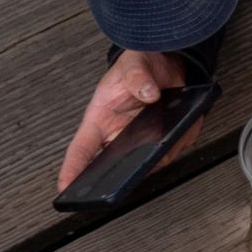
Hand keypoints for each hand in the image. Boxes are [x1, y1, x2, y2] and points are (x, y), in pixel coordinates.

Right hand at [57, 50, 193, 191]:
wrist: (163, 63)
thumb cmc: (137, 67)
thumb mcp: (133, 65)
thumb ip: (137, 77)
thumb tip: (148, 92)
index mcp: (100, 120)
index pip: (81, 148)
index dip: (72, 169)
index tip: (65, 188)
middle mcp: (117, 134)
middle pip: (115, 165)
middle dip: (126, 173)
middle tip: (139, 167)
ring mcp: (139, 139)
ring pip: (148, 161)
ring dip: (162, 153)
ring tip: (173, 134)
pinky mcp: (161, 138)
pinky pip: (172, 148)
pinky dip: (181, 139)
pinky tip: (186, 125)